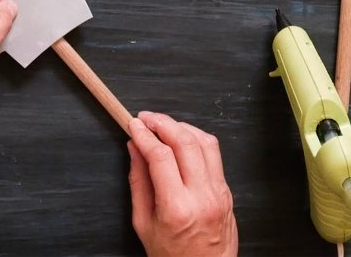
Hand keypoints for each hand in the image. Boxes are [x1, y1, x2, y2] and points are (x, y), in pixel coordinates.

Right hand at [127, 112, 237, 256]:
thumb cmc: (172, 255)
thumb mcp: (143, 223)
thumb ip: (138, 182)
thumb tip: (134, 149)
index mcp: (176, 207)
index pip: (160, 156)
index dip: (144, 135)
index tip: (133, 125)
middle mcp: (202, 196)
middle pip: (185, 142)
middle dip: (162, 122)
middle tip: (146, 117)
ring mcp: (219, 192)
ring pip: (204, 141)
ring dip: (181, 126)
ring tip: (162, 125)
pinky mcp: (227, 190)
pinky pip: (214, 153)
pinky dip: (195, 138)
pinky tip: (181, 138)